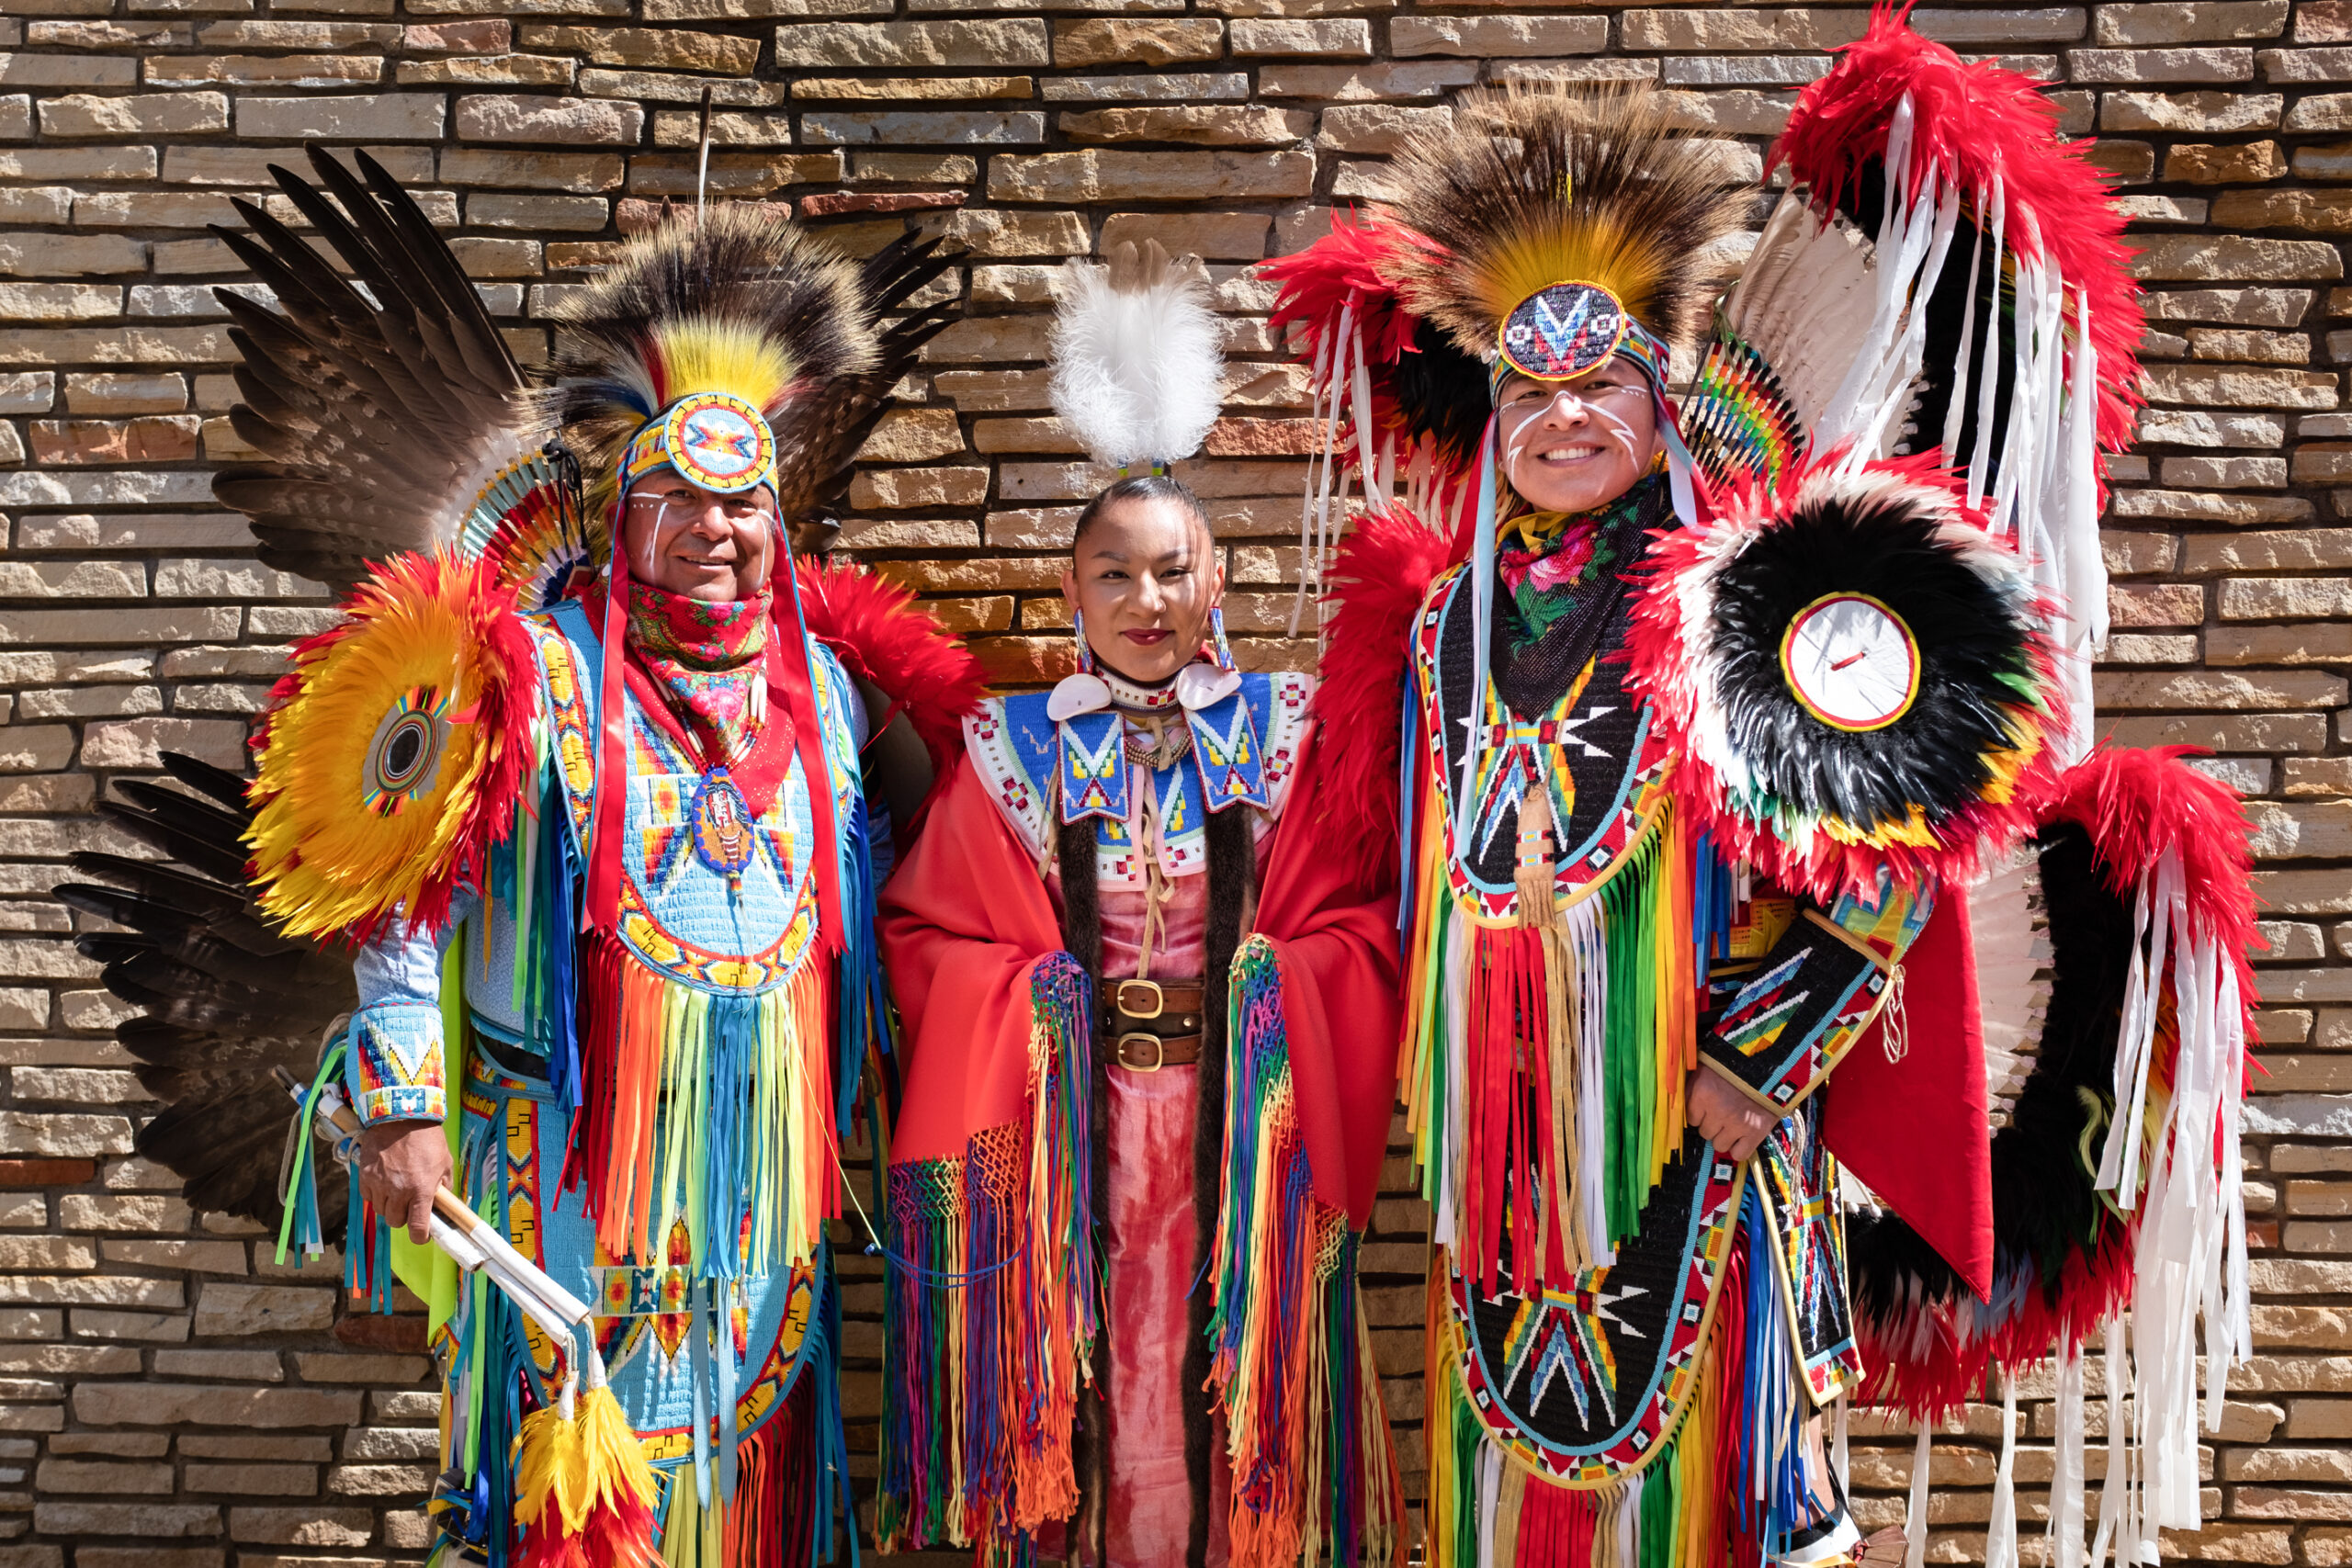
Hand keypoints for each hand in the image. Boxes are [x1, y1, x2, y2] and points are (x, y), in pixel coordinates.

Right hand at [357, 1121, 451, 1244]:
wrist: (401, 1115)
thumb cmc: (427, 1138)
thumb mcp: (444, 1162)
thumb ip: (443, 1186)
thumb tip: (443, 1203)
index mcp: (420, 1190)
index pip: (417, 1227)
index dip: (420, 1236)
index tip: (422, 1235)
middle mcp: (398, 1191)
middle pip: (395, 1222)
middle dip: (403, 1217)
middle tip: (409, 1205)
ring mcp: (379, 1185)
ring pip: (380, 1211)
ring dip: (389, 1206)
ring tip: (397, 1191)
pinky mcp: (365, 1177)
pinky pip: (368, 1197)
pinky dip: (376, 1195)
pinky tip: (384, 1183)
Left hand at [1686, 1066, 1778, 1161]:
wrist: (1769, 1065)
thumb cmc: (1734, 1066)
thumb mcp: (1706, 1070)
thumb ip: (1691, 1089)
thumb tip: (1679, 1107)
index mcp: (1703, 1093)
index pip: (1692, 1119)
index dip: (1700, 1113)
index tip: (1709, 1106)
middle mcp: (1718, 1110)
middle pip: (1705, 1132)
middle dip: (1713, 1124)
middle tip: (1724, 1112)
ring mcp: (1737, 1123)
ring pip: (1719, 1145)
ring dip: (1725, 1136)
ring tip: (1734, 1122)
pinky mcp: (1756, 1132)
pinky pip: (1739, 1154)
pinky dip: (1740, 1148)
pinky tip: (1743, 1136)